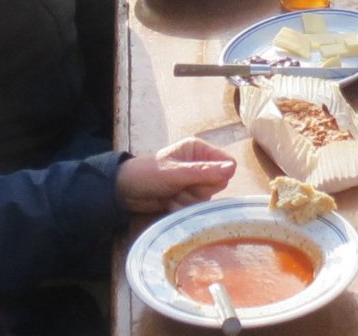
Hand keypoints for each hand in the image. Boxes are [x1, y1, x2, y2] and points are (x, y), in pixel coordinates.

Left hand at [115, 137, 235, 212]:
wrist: (125, 192)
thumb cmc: (148, 174)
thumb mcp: (175, 173)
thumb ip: (203, 171)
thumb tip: (232, 168)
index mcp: (198, 149)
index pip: (227, 163)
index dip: (218, 176)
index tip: (200, 182)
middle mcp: (200, 163)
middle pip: (218, 183)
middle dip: (198, 191)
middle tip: (180, 188)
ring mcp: (194, 181)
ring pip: (207, 198)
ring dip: (188, 201)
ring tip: (171, 195)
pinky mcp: (188, 196)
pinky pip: (197, 207)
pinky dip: (183, 208)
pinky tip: (169, 203)